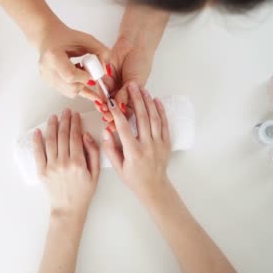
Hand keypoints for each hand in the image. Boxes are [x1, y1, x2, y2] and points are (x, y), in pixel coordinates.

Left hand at [33, 109, 100, 218]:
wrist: (68, 209)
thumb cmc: (84, 192)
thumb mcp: (96, 173)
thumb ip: (93, 153)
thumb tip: (86, 135)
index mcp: (78, 162)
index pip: (76, 136)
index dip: (75, 123)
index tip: (75, 115)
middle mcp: (64, 162)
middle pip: (63, 135)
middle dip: (65, 120)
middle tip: (66, 111)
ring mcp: (51, 166)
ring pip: (50, 140)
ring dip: (52, 126)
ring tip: (54, 117)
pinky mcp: (42, 171)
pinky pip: (38, 152)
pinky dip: (37, 140)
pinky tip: (38, 131)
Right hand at [37, 22, 109, 99]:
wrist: (49, 38)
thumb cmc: (66, 37)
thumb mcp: (86, 40)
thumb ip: (101, 52)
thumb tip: (106, 71)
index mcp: (53, 56)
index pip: (70, 75)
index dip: (85, 77)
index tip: (92, 71)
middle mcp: (47, 69)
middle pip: (71, 87)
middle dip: (85, 81)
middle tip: (86, 69)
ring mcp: (47, 78)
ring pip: (70, 92)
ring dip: (81, 84)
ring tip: (79, 69)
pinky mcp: (49, 83)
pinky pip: (67, 91)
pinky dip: (76, 86)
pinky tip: (81, 79)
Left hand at [98, 36, 154, 129]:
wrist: (133, 45)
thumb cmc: (140, 63)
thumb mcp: (135, 81)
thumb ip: (126, 94)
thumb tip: (120, 108)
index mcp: (132, 98)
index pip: (125, 112)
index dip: (120, 120)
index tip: (114, 126)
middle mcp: (121, 94)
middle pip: (113, 108)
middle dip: (109, 114)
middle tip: (107, 118)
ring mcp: (112, 87)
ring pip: (105, 99)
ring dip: (103, 105)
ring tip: (103, 109)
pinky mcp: (104, 79)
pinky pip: (100, 87)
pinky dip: (100, 92)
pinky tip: (100, 97)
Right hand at [102, 83, 171, 206]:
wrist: (154, 187)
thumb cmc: (133, 178)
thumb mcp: (117, 167)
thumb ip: (110, 149)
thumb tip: (106, 131)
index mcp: (133, 152)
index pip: (124, 128)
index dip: (117, 113)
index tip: (111, 102)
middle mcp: (147, 145)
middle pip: (142, 117)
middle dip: (136, 99)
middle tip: (131, 86)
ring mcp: (158, 143)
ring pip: (154, 118)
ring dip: (148, 102)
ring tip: (142, 89)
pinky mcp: (166, 143)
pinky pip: (164, 124)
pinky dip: (161, 111)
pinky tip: (156, 100)